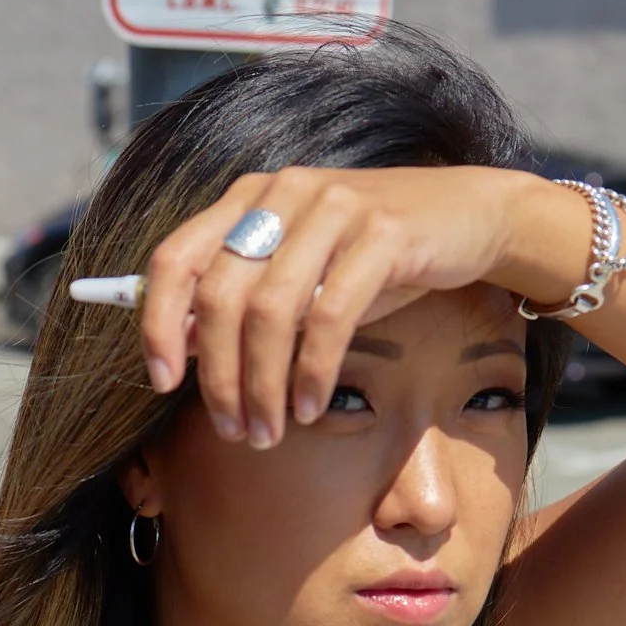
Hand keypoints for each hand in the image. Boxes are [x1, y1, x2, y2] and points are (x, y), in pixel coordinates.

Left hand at [140, 165, 536, 446]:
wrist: (469, 216)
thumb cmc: (376, 254)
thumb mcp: (302, 271)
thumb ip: (246, 297)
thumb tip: (182, 350)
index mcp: (250, 198)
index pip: (176, 258)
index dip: (157, 324)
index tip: (162, 381)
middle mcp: (284, 194)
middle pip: (220, 295)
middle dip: (218, 376)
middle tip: (232, 429)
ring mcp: (333, 208)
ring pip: (271, 311)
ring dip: (263, 385)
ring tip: (268, 432)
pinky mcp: (383, 234)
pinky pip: (330, 316)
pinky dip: (313, 372)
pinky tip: (310, 407)